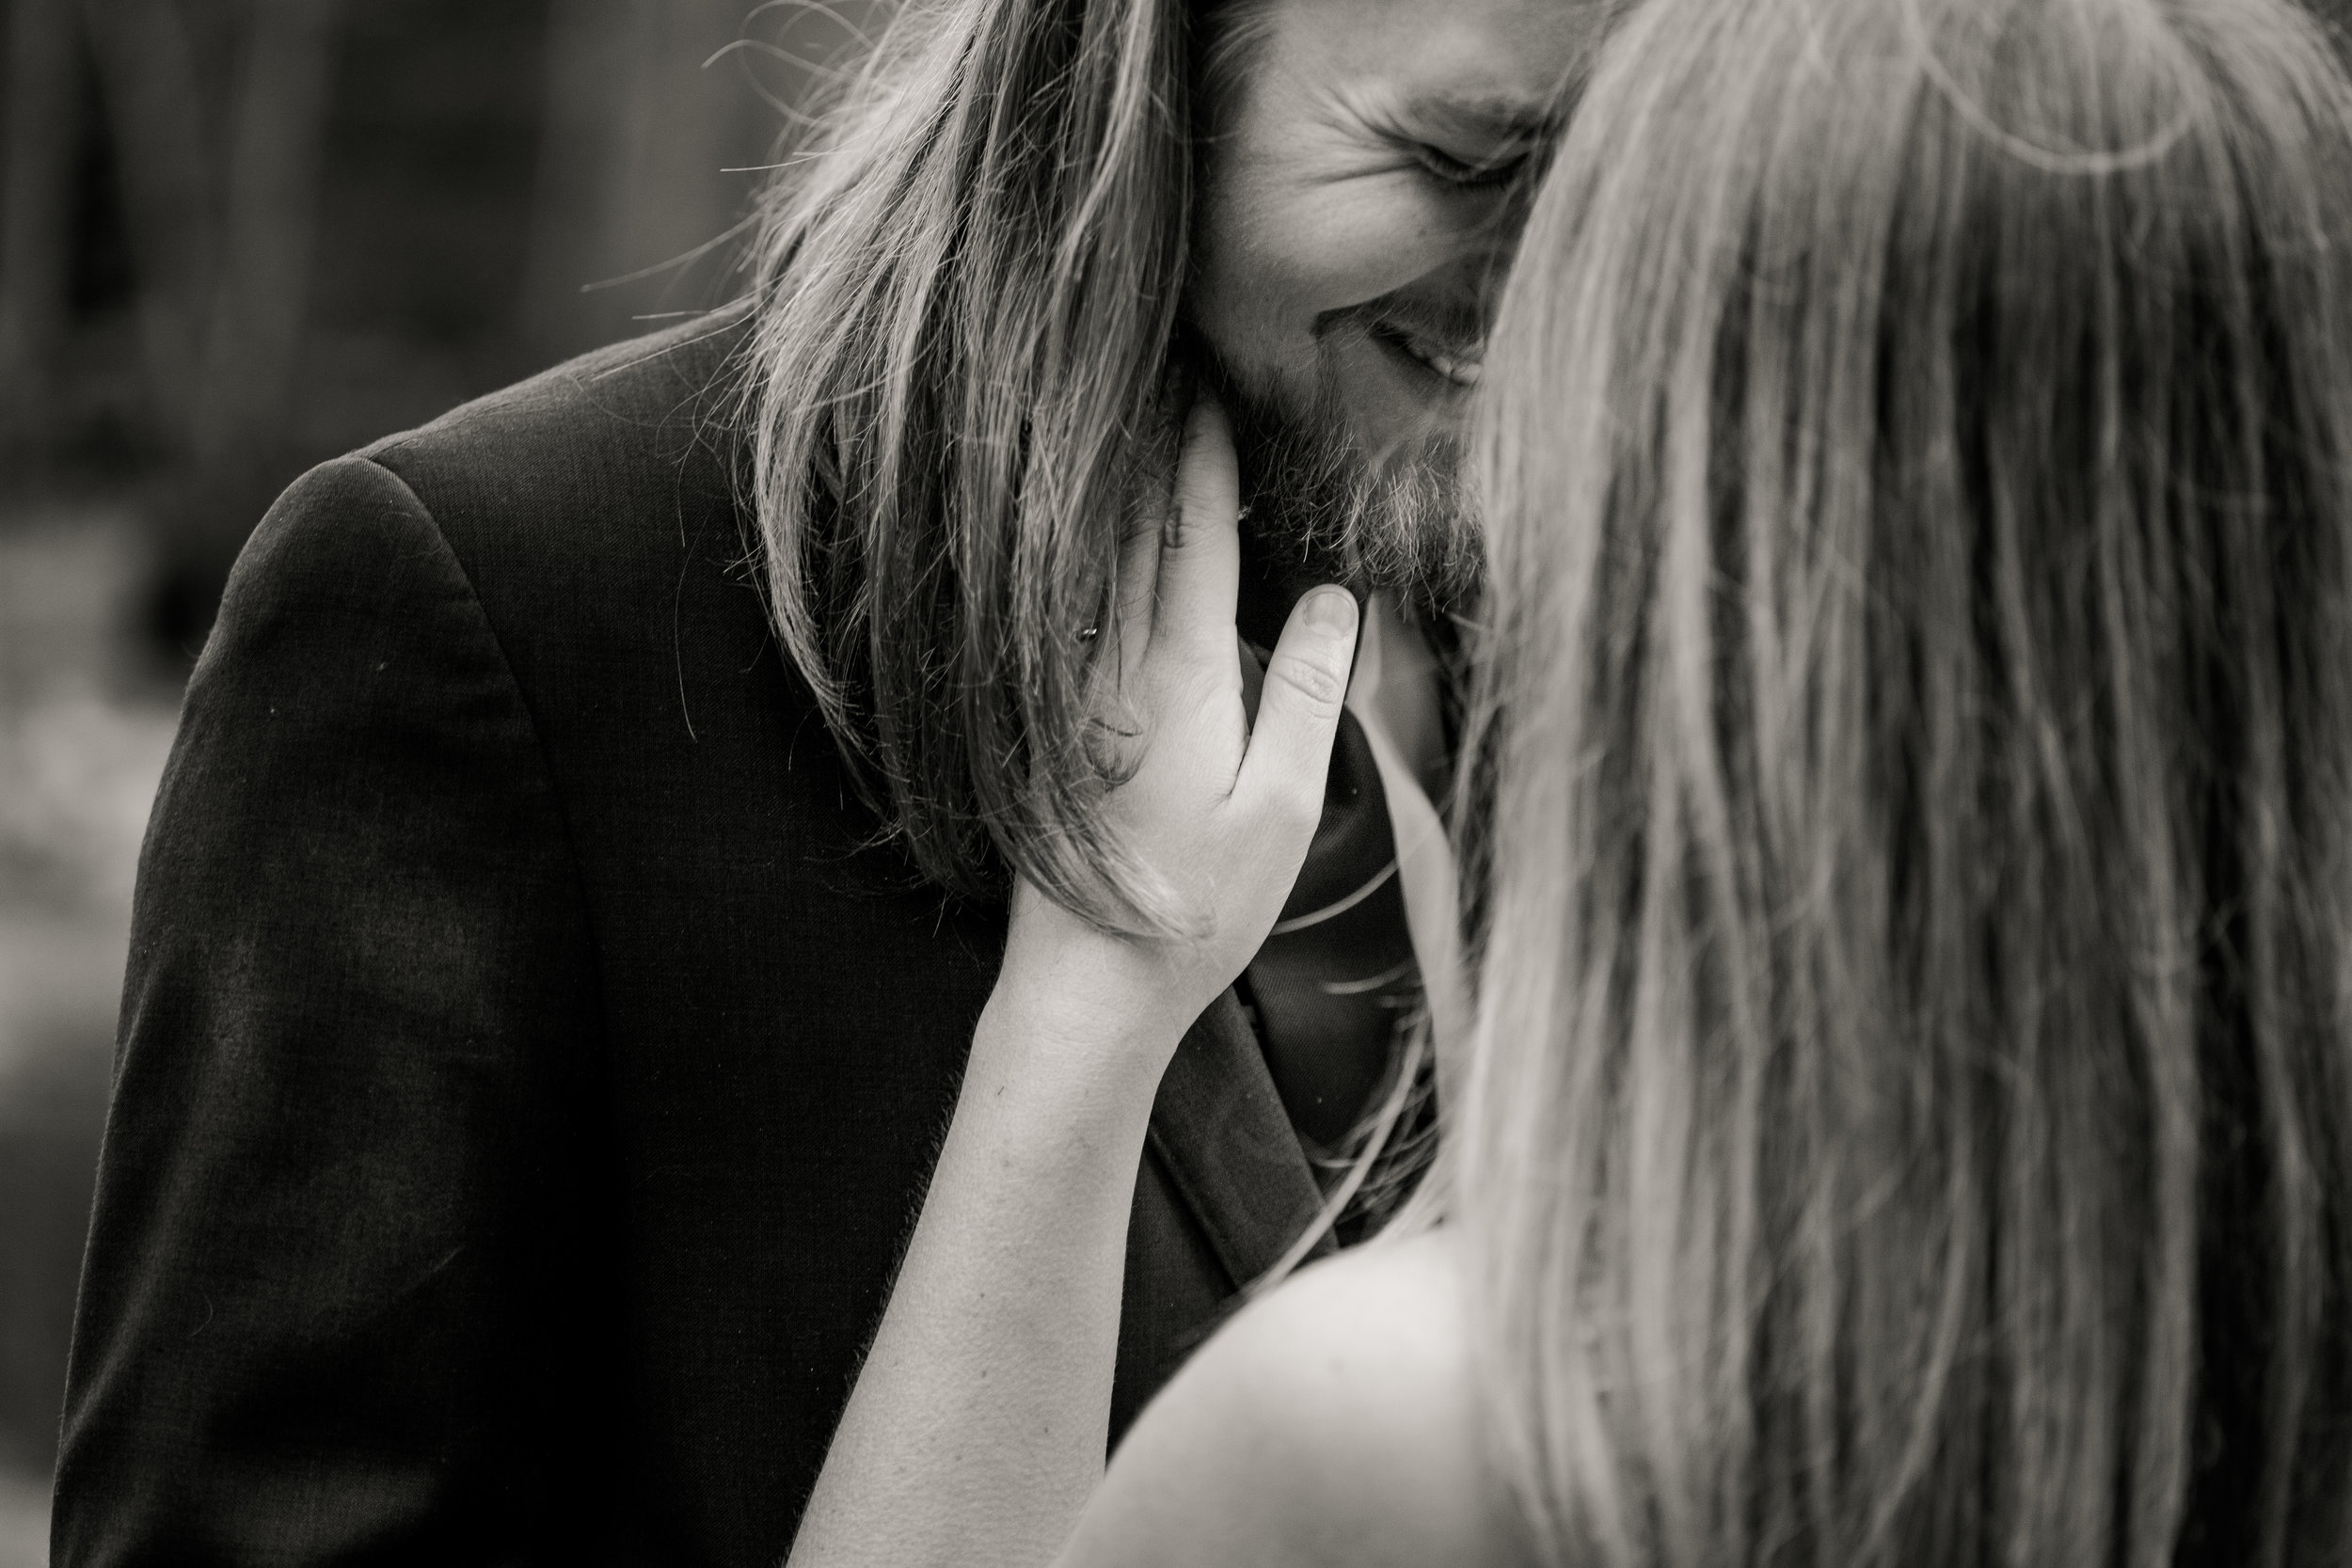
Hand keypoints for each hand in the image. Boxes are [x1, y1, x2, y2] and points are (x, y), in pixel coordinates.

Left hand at [991, 398, 1360, 1066]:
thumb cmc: (1198, 905)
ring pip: (1085, 558)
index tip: (1207, 376)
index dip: (1201, 451)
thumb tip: (1337, 596)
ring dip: (1105, 483)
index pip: (1192, 532)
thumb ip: (1305, 692)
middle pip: (1125, 524)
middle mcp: (1109, 664)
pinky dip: (1080, 548)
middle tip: (1153, 363)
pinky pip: (1066, 605)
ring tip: (1117, 414)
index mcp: (1177, 673)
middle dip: (1144, 440)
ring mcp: (1070, 690)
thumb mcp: (1281, 807)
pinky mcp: (1049, 720)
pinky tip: (1085, 529)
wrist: (1087, 983)